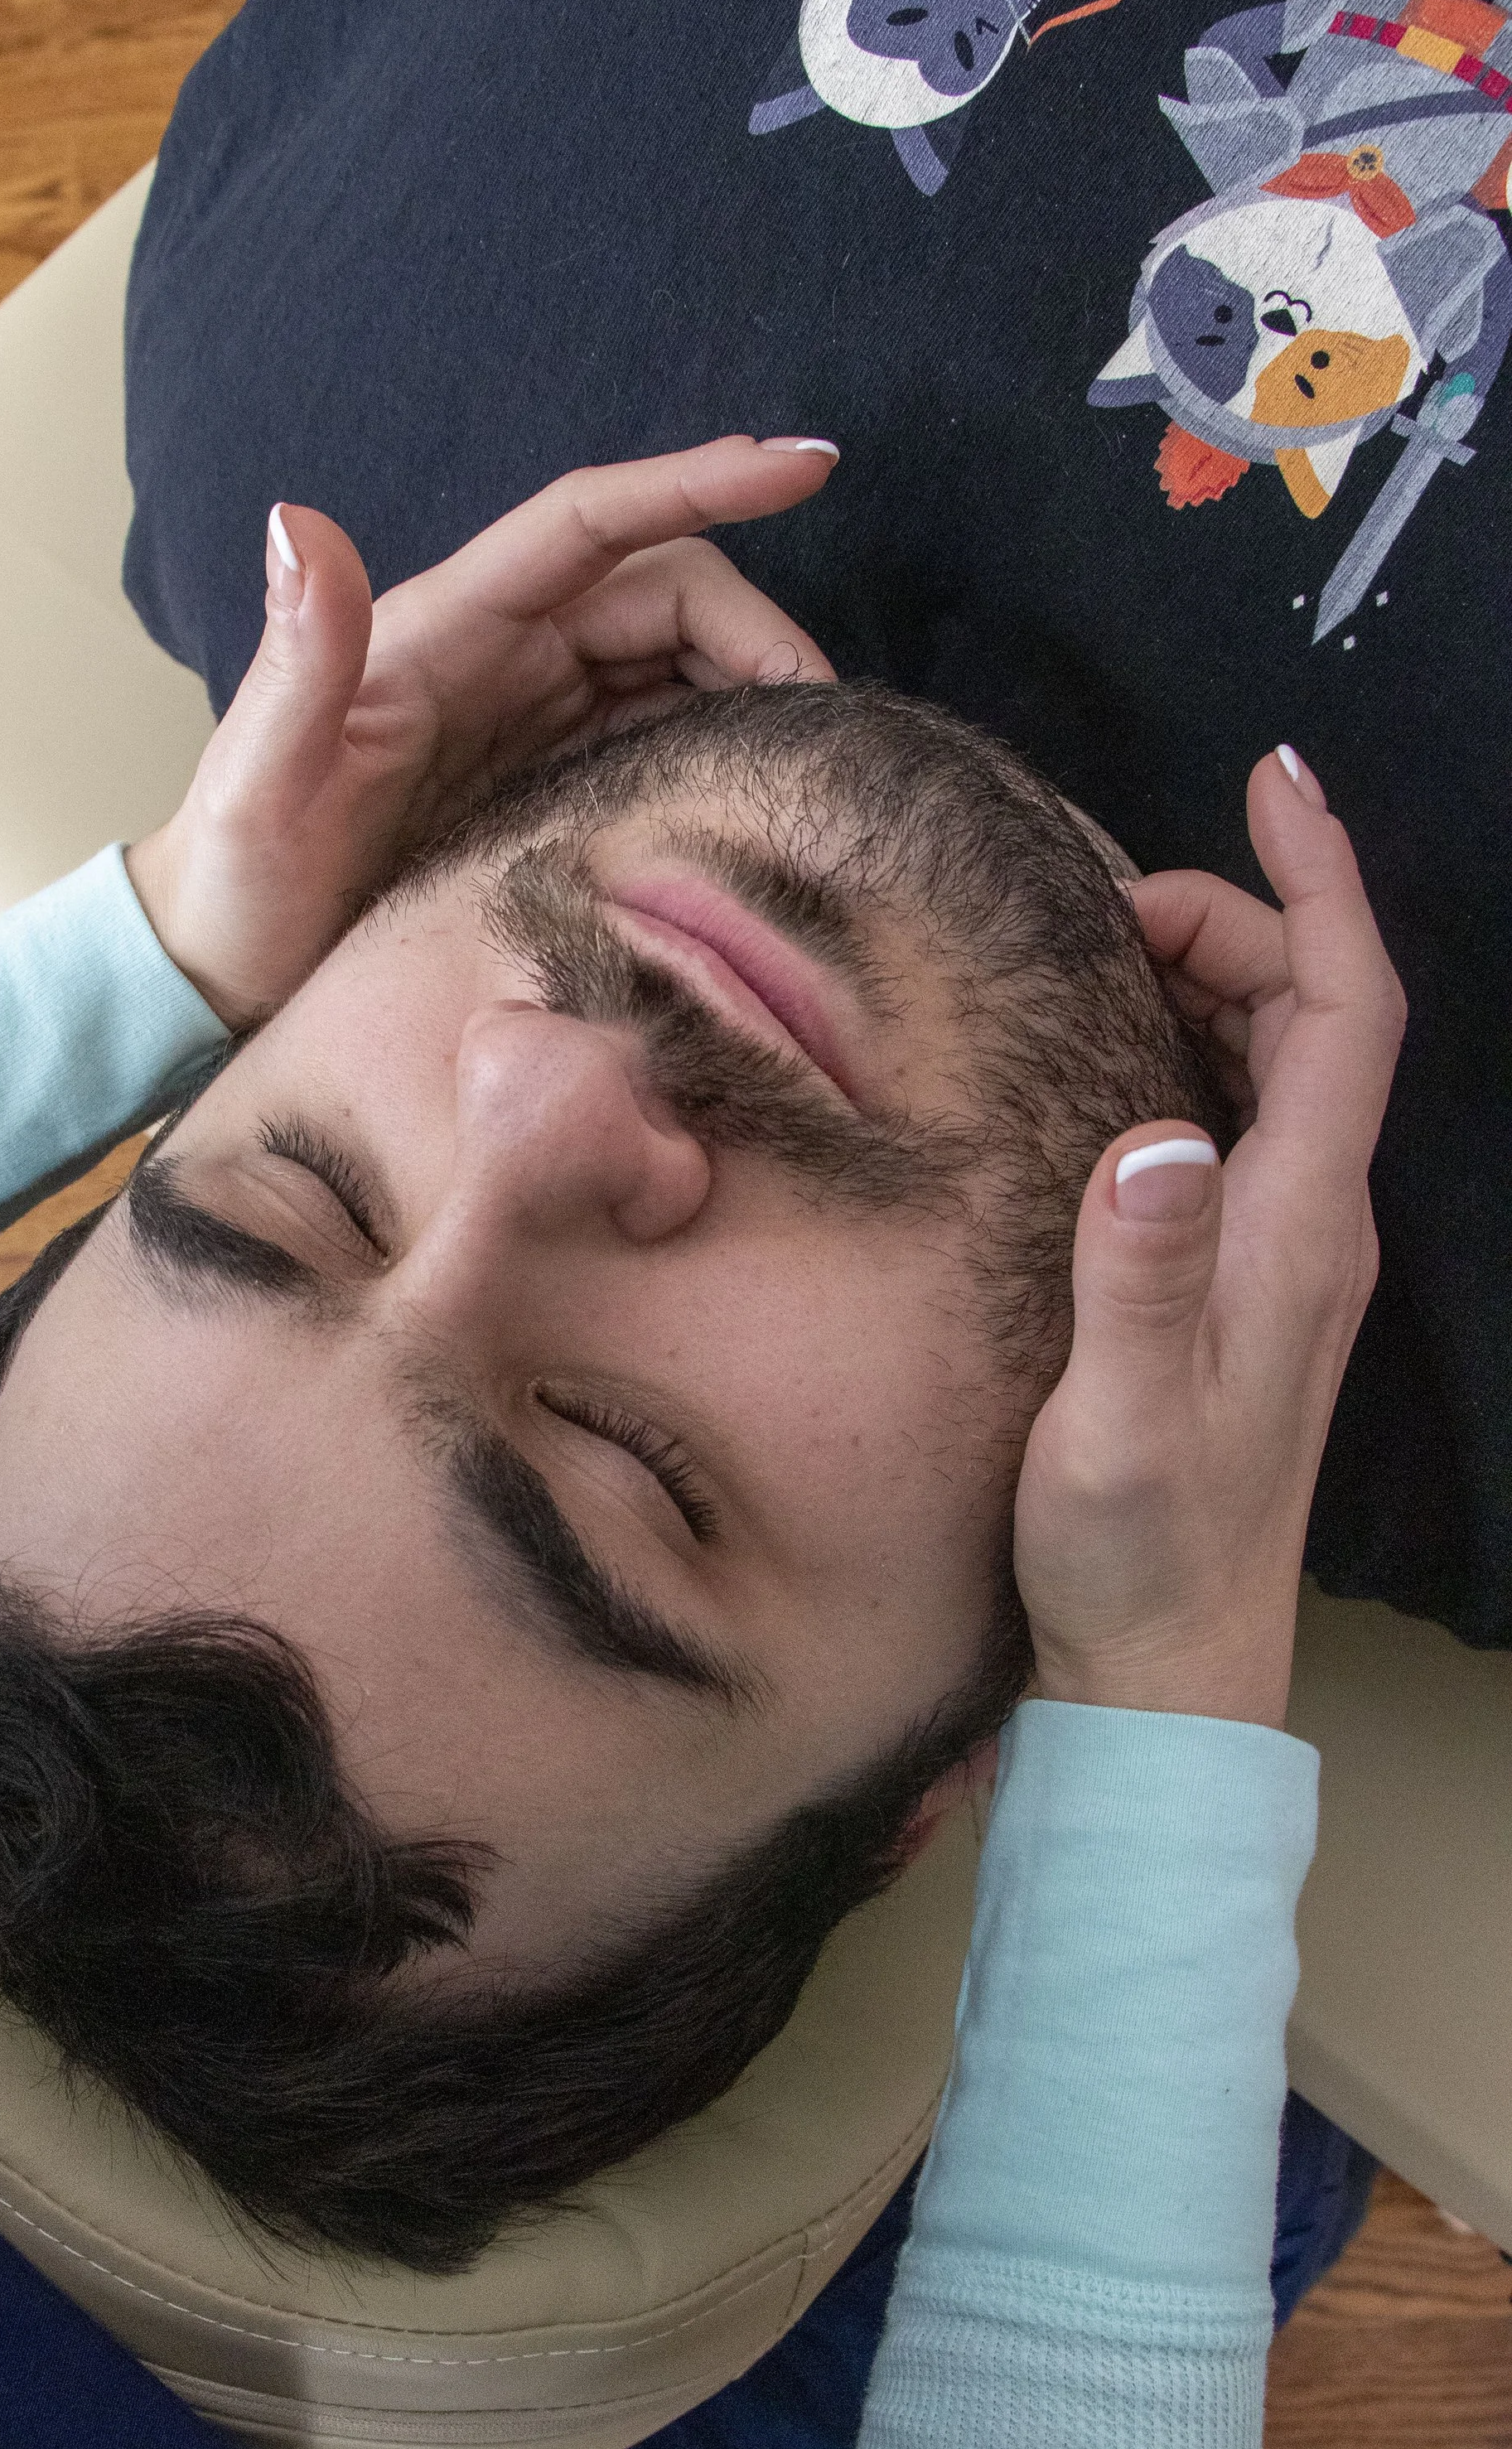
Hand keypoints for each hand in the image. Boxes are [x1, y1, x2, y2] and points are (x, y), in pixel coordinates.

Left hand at [127, 438, 836, 1025]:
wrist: (220, 969)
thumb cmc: (234, 879)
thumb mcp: (258, 779)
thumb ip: (297, 661)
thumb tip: (299, 521)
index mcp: (442, 629)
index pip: (592, 524)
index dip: (700, 480)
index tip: (808, 462)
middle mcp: (498, 654)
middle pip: (664, 596)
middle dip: (758, 635)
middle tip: (828, 731)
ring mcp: (530, 718)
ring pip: (677, 667)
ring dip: (753, 697)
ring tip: (813, 771)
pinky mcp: (549, 782)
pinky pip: (660, 741)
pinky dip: (723, 754)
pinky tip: (762, 808)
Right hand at [1014, 752, 1405, 1727]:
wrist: (1169, 1671)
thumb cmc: (1137, 1549)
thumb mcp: (1116, 1416)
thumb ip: (1137, 1273)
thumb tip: (1159, 1134)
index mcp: (1299, 1228)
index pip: (1346, 1010)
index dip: (1321, 884)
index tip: (1275, 778)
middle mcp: (1311, 1225)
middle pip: (1315, 1017)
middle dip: (1237, 918)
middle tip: (1102, 898)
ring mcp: (1282, 1255)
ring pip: (1278, 1065)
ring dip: (1213, 980)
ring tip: (1102, 944)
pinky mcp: (1239, 1285)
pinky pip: (1241, 1120)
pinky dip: (1190, 1049)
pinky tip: (1113, 1058)